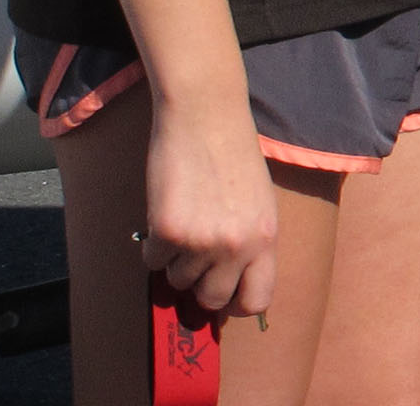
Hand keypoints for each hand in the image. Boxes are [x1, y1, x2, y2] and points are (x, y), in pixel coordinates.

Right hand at [141, 89, 277, 317]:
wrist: (205, 116)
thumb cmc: (233, 154)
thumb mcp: (259, 202)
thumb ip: (250, 242)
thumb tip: (231, 281)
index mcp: (266, 238)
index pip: (257, 300)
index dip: (236, 303)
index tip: (224, 295)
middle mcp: (238, 246)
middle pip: (212, 298)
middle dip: (199, 284)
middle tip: (193, 260)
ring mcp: (203, 241)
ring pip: (177, 280)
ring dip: (175, 260)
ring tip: (183, 222)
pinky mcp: (168, 231)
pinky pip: (153, 262)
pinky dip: (153, 246)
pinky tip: (164, 212)